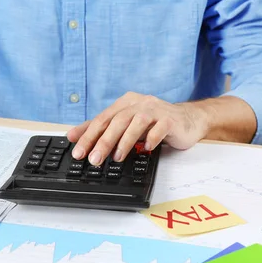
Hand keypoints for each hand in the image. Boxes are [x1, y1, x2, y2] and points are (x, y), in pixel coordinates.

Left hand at [66, 92, 207, 165]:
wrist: (188, 120)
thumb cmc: (154, 124)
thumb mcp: (126, 125)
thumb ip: (101, 129)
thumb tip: (73, 136)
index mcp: (125, 103)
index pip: (102, 119)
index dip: (88, 135)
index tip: (78, 151)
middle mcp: (139, 103)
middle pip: (117, 121)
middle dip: (103, 141)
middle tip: (93, 159)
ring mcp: (156, 109)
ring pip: (137, 123)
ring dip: (125, 141)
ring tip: (116, 157)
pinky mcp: (171, 120)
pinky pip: (160, 128)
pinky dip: (152, 139)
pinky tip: (146, 149)